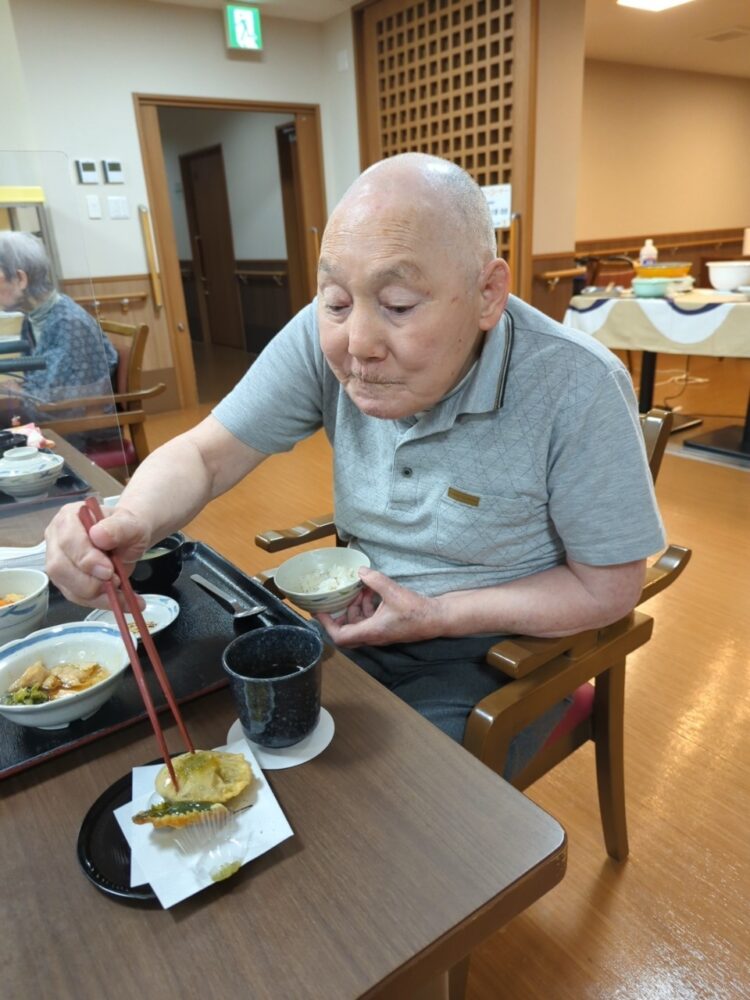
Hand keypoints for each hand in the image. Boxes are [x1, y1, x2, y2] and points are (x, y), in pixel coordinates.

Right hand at [44, 501, 150, 608]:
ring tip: (123, 593)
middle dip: (89, 581)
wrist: (130, 537)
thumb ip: (117, 527)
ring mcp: (59, 562)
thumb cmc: (127, 528)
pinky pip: (79, 598)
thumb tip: (98, 535)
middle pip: (60, 568)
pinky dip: (102, 602)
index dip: (86, 558)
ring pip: (67, 587)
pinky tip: (122, 601)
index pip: (67, 540)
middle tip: (116, 581)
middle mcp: (57, 540)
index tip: (108, 570)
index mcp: (69, 518)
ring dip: (98, 596)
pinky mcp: (66, 582)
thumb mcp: (131, 523)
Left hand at [316, 567, 439, 646]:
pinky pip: (370, 619)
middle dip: (341, 613)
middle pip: (347, 630)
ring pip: (359, 623)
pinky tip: (372, 592)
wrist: (436, 619)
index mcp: (371, 632)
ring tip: (361, 589)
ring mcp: (380, 633)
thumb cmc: (416, 611)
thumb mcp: (393, 592)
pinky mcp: (387, 628)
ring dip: (356, 607)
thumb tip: (360, 571)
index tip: (319, 612)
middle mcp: (373, 636)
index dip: (327, 625)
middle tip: (340, 597)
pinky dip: (367, 607)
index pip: (341, 637)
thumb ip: (375, 580)